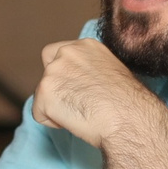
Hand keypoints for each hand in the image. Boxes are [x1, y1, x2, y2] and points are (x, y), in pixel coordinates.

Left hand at [31, 38, 167, 152]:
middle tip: (78, 104)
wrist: (127, 117)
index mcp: (85, 46)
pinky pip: (39, 114)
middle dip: (56, 89)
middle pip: (47, 73)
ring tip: (82, 114)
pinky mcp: (45, 92)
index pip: (58, 54)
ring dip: (57, 108)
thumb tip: (81, 85)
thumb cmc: (127, 103)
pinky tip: (75, 121)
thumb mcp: (111, 73)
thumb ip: (89, 71)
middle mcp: (66, 53)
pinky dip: (53, 122)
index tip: (77, 88)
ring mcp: (53, 72)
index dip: (64, 75)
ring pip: (43, 95)